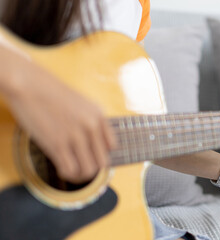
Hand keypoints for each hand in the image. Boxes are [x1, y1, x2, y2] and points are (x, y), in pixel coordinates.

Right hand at [3, 56, 115, 183]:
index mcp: (99, 115)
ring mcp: (74, 136)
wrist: (29, 84)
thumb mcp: (82, 103)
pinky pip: (70, 170)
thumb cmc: (52, 93)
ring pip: (88, 170)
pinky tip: (62, 169)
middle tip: (82, 166)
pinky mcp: (56, 144)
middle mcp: (90, 126)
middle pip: (102, 162)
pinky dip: (68, 175)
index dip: (102, 154)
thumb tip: (99, 142)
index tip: (93, 156)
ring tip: (73, 170)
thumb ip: (93, 120)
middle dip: (93, 167)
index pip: (113, 146)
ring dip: (81, 175)